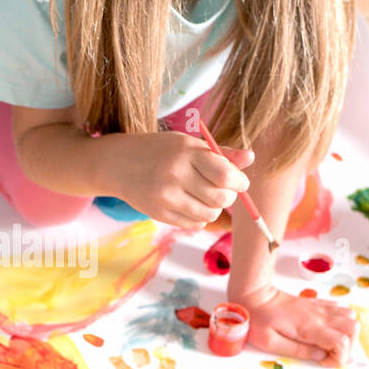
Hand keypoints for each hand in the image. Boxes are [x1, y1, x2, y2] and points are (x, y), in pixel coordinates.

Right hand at [116, 131, 253, 227]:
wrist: (117, 164)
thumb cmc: (159, 151)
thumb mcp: (188, 144)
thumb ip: (221, 153)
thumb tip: (251, 158)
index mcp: (186, 152)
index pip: (226, 175)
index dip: (239, 182)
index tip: (239, 182)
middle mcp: (175, 174)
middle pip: (221, 198)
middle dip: (228, 197)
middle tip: (222, 190)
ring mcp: (165, 197)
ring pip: (210, 214)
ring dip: (214, 208)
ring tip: (204, 196)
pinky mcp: (159, 214)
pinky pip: (195, 223)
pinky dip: (199, 217)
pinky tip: (190, 204)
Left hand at [233, 283, 357, 364]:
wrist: (255, 295)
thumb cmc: (258, 319)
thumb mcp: (271, 343)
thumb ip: (298, 351)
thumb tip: (320, 356)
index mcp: (309, 326)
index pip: (342, 342)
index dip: (338, 358)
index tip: (323, 361)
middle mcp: (320, 315)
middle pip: (353, 329)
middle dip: (348, 347)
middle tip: (329, 354)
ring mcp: (320, 307)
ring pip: (352, 318)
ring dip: (347, 334)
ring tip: (330, 344)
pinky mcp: (318, 304)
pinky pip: (342, 310)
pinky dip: (342, 322)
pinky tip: (327, 331)